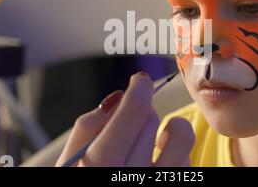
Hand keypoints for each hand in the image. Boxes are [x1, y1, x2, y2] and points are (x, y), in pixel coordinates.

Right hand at [56, 72, 194, 166]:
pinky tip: (160, 165)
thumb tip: (116, 98)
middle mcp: (133, 178)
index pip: (133, 113)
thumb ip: (86, 129)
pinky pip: (188, 161)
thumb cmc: (82, 184)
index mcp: (100, 168)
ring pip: (180, 135)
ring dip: (168, 129)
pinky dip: (177, 154)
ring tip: (154, 142)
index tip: (140, 81)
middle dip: (141, 113)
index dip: (139, 89)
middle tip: (131, 125)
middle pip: (151, 119)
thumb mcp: (69, 163)